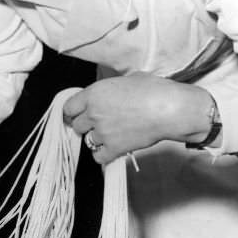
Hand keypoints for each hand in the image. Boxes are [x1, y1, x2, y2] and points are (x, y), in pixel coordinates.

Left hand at [63, 73, 215, 163]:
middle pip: (76, 126)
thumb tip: (111, 94)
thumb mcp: (128, 79)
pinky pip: (98, 157)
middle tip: (99, 125)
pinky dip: (104, 155)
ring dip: (97, 139)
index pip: (69, 107)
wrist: (169, 109)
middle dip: (85, 126)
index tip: (77, 116)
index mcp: (94, 93)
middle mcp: (94, 113)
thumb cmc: (154, 90)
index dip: (72, 112)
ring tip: (112, 135)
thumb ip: (111, 89)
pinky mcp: (114, 148)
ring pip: (88, 141)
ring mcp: (102, 132)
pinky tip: (113, 149)